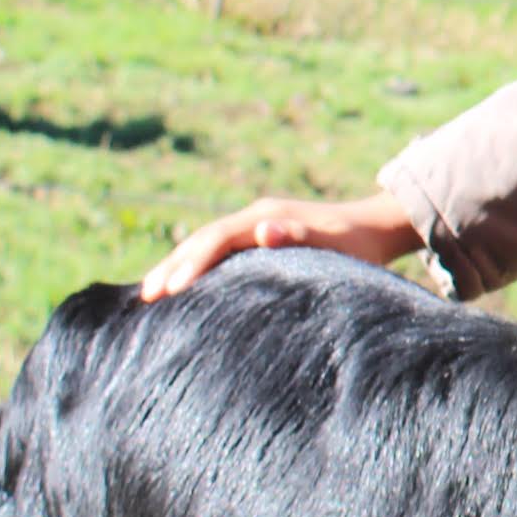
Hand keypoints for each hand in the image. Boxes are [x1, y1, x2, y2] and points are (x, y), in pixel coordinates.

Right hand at [142, 193, 421, 300]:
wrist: (373, 228)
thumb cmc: (357, 243)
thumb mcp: (335, 243)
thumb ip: (300, 236)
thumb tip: (265, 230)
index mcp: (266, 218)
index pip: (218, 239)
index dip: (192, 263)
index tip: (170, 290)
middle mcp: (254, 219)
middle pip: (201, 240)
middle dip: (171, 267)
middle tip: (143, 298)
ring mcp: (253, 228)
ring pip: (202, 246)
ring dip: (175, 268)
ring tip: (147, 297)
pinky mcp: (255, 240)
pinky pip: (214, 254)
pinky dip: (191, 268)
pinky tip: (177, 292)